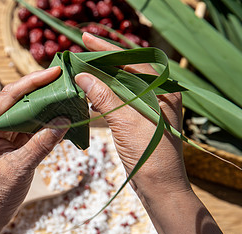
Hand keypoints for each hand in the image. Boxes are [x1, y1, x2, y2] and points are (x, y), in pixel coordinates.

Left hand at [0, 67, 69, 227]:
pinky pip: (32, 129)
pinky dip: (47, 125)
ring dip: (47, 107)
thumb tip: (64, 121)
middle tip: (66, 81)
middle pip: (19, 101)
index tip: (54, 72)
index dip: (31, 82)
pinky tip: (63, 119)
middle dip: (42, 90)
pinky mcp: (14, 146)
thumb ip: (41, 144)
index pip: (9, 97)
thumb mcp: (19, 169)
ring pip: (27, 114)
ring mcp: (5, 137)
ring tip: (69, 97)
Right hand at [75, 33, 190, 198]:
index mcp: (162, 90)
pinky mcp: (142, 120)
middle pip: (127, 69)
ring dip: (102, 79)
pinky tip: (91, 97)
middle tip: (79, 54)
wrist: (161, 186)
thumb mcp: (125, 121)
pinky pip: (121, 100)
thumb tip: (82, 76)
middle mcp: (158, 94)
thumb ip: (104, 96)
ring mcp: (150, 107)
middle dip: (102, 62)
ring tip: (80, 73)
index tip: (85, 39)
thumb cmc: (149, 154)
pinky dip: (105, 96)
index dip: (107, 49)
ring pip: (122, 85)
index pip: (132, 60)